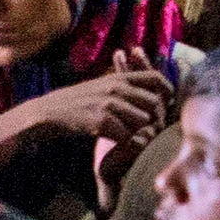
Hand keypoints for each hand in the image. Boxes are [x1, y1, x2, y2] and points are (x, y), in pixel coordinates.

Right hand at [22, 60, 171, 149]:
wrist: (50, 112)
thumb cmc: (80, 101)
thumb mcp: (103, 85)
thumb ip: (126, 85)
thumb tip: (154, 92)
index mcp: (119, 78)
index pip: (155, 77)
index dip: (167, 90)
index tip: (168, 103)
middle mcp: (117, 88)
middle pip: (153, 104)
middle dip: (151, 118)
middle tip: (141, 127)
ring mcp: (110, 104)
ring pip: (142, 122)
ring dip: (136, 131)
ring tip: (121, 132)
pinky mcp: (102, 121)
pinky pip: (126, 136)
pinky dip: (122, 142)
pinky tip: (111, 141)